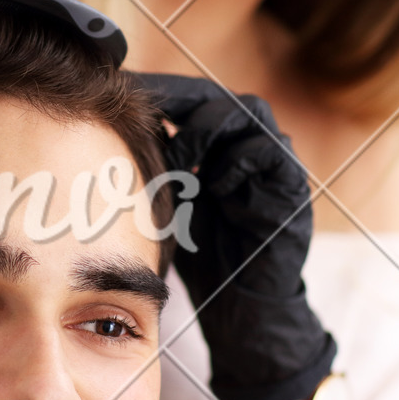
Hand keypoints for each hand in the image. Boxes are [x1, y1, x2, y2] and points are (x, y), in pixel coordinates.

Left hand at [134, 73, 335, 399]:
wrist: (243, 310)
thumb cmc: (203, 258)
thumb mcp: (169, 204)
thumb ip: (154, 167)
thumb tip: (105, 130)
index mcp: (223, 148)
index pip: (196, 98)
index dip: (162, 91)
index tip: (121, 90)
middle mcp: (254, 148)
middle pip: (221, 96)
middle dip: (181, 99)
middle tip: (144, 108)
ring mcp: (277, 166)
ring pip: (250, 113)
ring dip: (207, 128)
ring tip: (177, 155)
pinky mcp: (293, 190)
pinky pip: (271, 153)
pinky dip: (237, 160)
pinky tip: (209, 182)